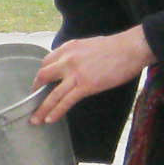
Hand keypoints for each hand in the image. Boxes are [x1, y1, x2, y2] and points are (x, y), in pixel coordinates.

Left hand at [30, 28, 151, 124]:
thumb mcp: (88, 45)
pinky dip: (56, 112)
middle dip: (36, 91)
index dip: (41, 74)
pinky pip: (66, 101)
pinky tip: (49, 119)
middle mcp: (67, 60)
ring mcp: (75, 74)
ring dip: (41, 108)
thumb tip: (72, 65)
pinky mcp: (86, 85)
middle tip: (33, 101)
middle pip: (43, 76)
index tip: (40, 83)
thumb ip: (76, 55)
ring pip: (52, 94)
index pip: (46, 62)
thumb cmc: (115, 47)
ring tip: (34, 119)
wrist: (130, 48)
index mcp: (68, 48)